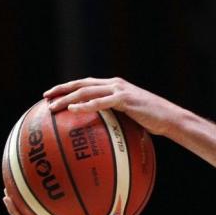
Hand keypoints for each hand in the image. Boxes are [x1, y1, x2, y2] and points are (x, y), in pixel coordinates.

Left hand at [43, 77, 185, 138]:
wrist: (170, 118)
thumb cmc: (152, 121)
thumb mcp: (131, 116)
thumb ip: (116, 116)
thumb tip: (102, 131)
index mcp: (114, 86)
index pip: (86, 83)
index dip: (68, 87)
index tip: (52, 94)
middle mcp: (115, 84)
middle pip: (82, 83)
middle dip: (62, 89)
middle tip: (45, 97)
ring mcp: (119, 90)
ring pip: (87, 91)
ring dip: (68, 98)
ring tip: (54, 106)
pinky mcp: (125, 100)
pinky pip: (101, 102)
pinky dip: (86, 105)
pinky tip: (73, 110)